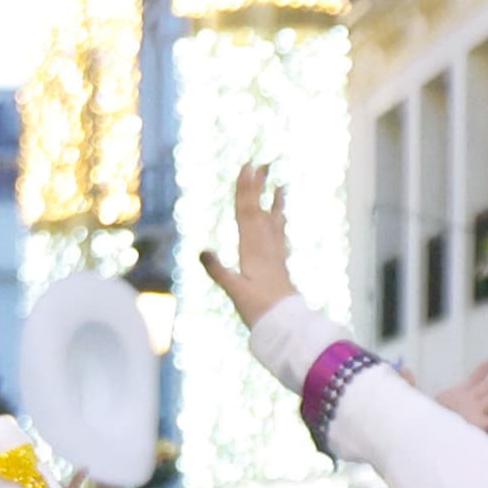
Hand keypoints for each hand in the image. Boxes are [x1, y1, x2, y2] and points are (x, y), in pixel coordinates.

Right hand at [198, 164, 300, 330]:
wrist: (286, 324)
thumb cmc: (259, 310)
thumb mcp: (235, 291)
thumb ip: (218, 271)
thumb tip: (202, 251)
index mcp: (253, 249)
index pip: (247, 213)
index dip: (245, 189)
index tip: (247, 168)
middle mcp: (266, 246)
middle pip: (260, 210)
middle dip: (258, 187)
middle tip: (260, 163)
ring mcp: (274, 254)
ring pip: (272, 220)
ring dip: (273, 200)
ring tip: (277, 183)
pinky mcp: (279, 263)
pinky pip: (279, 234)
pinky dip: (279, 220)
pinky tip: (280, 216)